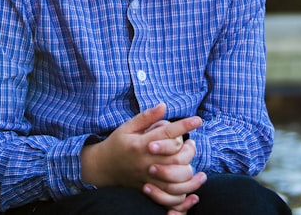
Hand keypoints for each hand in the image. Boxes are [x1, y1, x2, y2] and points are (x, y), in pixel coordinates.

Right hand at [80, 103, 203, 211]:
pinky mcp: (150, 190)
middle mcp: (146, 162)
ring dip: (190, 170)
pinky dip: (184, 191)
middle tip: (191, 143)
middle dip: (189, 149)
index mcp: (141, 144)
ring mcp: (148, 178)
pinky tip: (191, 182)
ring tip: (192, 160)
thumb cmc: (117, 144)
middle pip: (176, 157)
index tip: (198, 120)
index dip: (184, 125)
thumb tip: (164, 105)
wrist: (103, 168)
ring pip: (177, 179)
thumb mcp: (127, 127)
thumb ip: (146, 117)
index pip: (167, 133)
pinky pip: (171, 195)